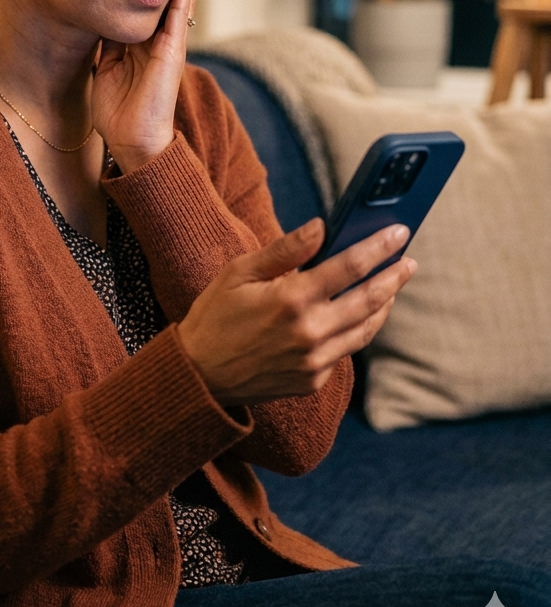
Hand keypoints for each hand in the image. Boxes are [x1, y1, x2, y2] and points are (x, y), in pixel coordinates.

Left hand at [92, 0, 198, 174]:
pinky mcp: (173, 50)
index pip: (142, 2)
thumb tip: (95, 21)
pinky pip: (180, 13)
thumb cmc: (118, 112)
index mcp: (139, 42)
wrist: (133, 140)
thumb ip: (105, 43)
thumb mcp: (105, 68)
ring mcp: (168, 43)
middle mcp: (157, 39)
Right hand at [176, 219, 415, 406]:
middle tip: (408, 260)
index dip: (379, 247)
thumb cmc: (215, 315)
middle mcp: (310, 332)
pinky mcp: (313, 380)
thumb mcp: (240, 272)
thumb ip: (285, 250)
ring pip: (365, 329)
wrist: (199, 375)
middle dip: (394, 276)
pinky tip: (360, 315)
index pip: (350, 267)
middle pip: (369, 299)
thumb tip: (322, 226)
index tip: (399, 233)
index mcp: (291, 299)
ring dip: (384, 304)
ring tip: (393, 285)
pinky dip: (358, 328)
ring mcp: (314, 361)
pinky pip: (345, 350)